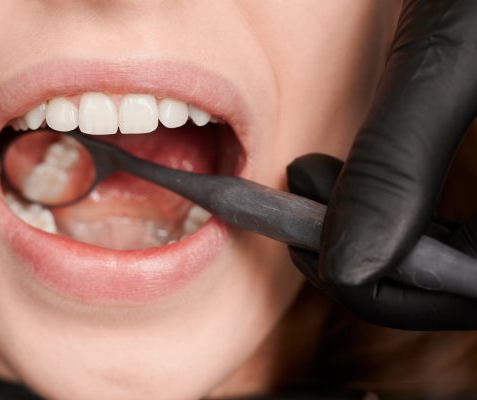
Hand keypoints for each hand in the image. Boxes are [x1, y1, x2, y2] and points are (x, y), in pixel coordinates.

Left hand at [288, 0, 476, 327]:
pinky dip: (408, 203)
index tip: (310, 251)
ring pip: (466, 253)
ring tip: (312, 177)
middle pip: (468, 280)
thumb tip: (344, 269)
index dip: (389, 292)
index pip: (474, 292)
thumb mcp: (452, 50)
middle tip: (300, 211)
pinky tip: (353, 164)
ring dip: (383, 231)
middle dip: (376, 258)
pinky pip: (472, 215)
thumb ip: (398, 162)